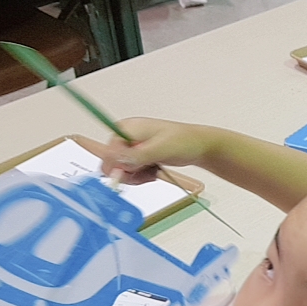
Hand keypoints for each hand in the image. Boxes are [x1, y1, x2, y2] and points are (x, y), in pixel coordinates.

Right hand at [96, 118, 219, 183]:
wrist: (198, 146)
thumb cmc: (184, 141)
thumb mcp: (161, 148)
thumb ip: (138, 155)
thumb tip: (118, 161)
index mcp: (126, 128)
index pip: (109, 152)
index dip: (118, 166)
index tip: (134, 171)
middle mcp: (125, 137)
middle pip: (112, 164)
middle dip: (129, 172)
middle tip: (147, 170)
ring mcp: (131, 148)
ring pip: (121, 172)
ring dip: (137, 176)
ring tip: (153, 169)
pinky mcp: (137, 158)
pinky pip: (130, 174)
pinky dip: (141, 176)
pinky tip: (154, 171)